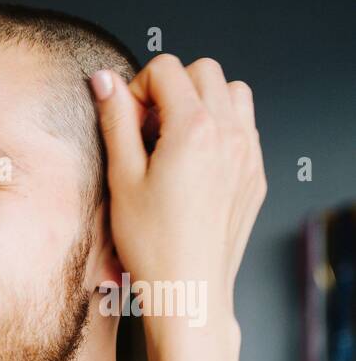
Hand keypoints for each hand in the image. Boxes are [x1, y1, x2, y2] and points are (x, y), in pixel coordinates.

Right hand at [92, 55, 265, 347]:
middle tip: (148, 129)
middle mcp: (230, 134)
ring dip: (202, 103)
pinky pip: (244, 128)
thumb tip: (105, 82)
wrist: (189, 290)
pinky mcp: (254, 174)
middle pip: (204, 73)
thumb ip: (116, 121)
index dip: (138, 90)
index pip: (167, 70)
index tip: (128, 123)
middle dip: (171, 90)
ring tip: (174, 141)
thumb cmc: (152, 244)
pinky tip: (194, 165)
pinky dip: (220, 129)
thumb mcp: (122, 179)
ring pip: (233, 94)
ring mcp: (248, 153)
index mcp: (194, 129)